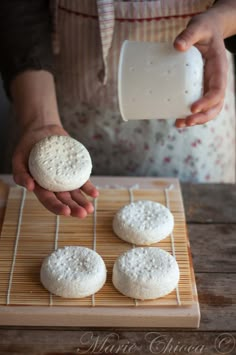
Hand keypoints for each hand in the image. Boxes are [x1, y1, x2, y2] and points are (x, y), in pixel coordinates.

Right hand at [12, 124, 98, 217]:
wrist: (41, 130)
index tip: (66, 212)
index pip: (49, 201)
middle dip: (74, 209)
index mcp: (40, 187)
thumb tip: (29, 187)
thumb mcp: (18, 159)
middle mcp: (54, 186)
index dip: (57, 207)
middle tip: (83, 213)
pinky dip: (89, 188)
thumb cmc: (27, 147)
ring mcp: (66, 179)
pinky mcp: (75, 170)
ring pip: (75, 194)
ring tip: (90, 209)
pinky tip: (94, 194)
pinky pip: (83, 181)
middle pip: (65, 201)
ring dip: (83, 202)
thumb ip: (20, 173)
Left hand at [173, 11, 227, 126]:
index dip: (207, 101)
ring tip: (180, 124)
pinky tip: (177, 119)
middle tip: (186, 122)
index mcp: (219, 68)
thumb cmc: (204, 29)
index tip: (193, 108)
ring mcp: (209, 86)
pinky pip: (199, 104)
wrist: (209, 30)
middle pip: (215, 105)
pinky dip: (190, 114)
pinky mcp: (200, 87)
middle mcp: (216, 80)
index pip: (217, 90)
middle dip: (203, 117)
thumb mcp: (199, 27)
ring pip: (209, 109)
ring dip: (197, 120)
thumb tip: (177, 46)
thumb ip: (189, 35)